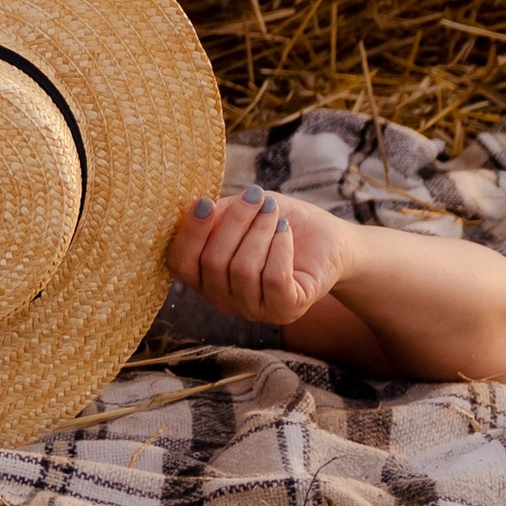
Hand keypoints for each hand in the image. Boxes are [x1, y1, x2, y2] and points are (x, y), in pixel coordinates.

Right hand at [165, 185, 348, 329]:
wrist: (325, 238)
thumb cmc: (276, 220)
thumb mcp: (240, 211)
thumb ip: (215, 216)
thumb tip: (196, 209)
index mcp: (205, 276)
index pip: (181, 263)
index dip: (190, 233)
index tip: (205, 200)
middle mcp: (224, 299)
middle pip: (213, 262)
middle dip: (235, 220)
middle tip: (257, 195)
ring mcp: (254, 309)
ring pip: (243, 270)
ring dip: (260, 230)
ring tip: (274, 212)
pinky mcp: (286, 310)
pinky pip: (274, 279)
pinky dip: (280, 246)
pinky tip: (286, 231)